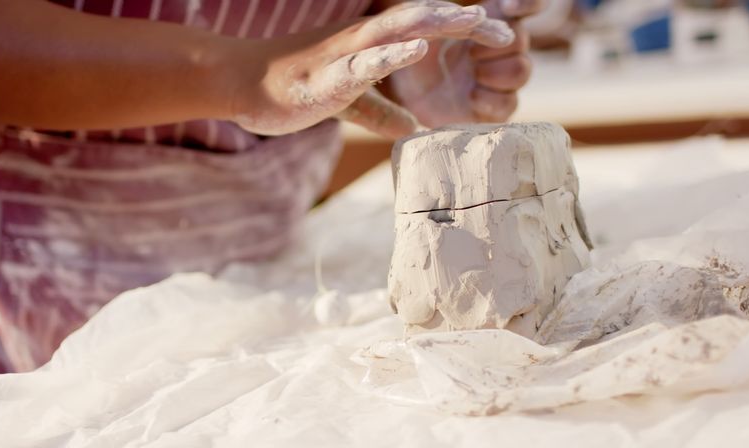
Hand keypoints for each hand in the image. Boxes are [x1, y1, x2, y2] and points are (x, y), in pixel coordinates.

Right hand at [232, 2, 514, 137]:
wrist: (242, 84)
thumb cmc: (290, 90)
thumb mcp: (346, 102)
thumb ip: (380, 111)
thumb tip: (412, 128)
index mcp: (369, 44)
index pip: (422, 28)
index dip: (460, 28)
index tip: (498, 36)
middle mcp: (362, 38)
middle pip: (422, 18)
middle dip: (465, 23)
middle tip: (506, 32)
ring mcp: (345, 53)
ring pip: (398, 27)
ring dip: (439, 23)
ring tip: (475, 22)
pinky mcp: (328, 73)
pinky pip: (364, 60)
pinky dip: (392, 53)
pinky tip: (417, 48)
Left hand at [384, 0, 541, 126]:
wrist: (398, 92)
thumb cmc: (407, 51)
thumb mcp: (419, 27)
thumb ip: (443, 16)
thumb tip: (479, 14)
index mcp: (486, 21)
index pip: (526, 6)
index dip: (527, 3)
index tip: (508, 6)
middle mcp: (498, 48)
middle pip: (520, 40)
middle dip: (495, 46)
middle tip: (470, 53)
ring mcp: (497, 79)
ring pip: (521, 70)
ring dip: (494, 73)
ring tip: (471, 75)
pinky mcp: (493, 108)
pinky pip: (510, 103)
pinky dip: (488, 99)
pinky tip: (470, 97)